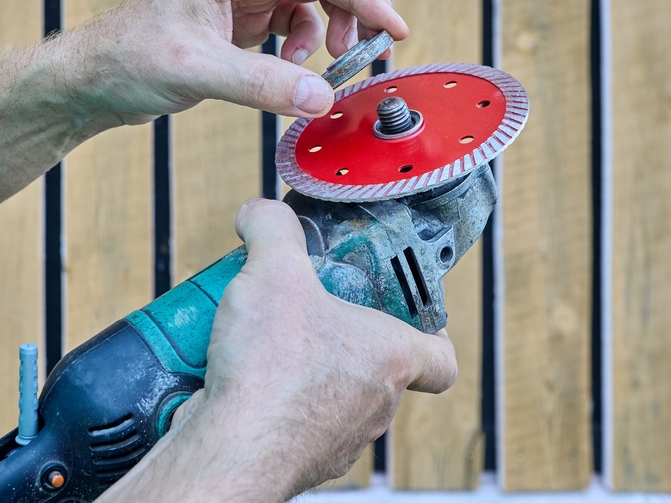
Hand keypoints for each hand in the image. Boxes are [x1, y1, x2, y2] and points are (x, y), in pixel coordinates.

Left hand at [58, 0, 408, 126]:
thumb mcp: (197, 72)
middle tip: (374, 53)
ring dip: (330, 35)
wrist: (96, 78)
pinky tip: (290, 71)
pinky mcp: (243, 18)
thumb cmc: (130, 61)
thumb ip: (262, 84)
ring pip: (314, 2)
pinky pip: (295, 24)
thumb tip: (322, 97)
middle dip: (355, 13)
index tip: (396, 28)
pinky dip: (305, 48)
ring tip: (322, 70)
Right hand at [97, 199, 456, 501]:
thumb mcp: (275, 269)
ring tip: (262, 337)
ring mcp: (337, 438)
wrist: (231, 448)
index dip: (431, 333)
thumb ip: (272, 229)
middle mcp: (374, 406)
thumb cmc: (272, 368)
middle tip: (309, 308)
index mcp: (391, 359)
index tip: (408, 315)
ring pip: (331, 394)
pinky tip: (237, 373)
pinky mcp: (295, 456)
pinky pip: (289, 418)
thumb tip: (259, 214)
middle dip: (341, 336)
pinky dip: (268, 397)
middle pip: (375, 366)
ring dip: (303, 367)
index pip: (440, 357)